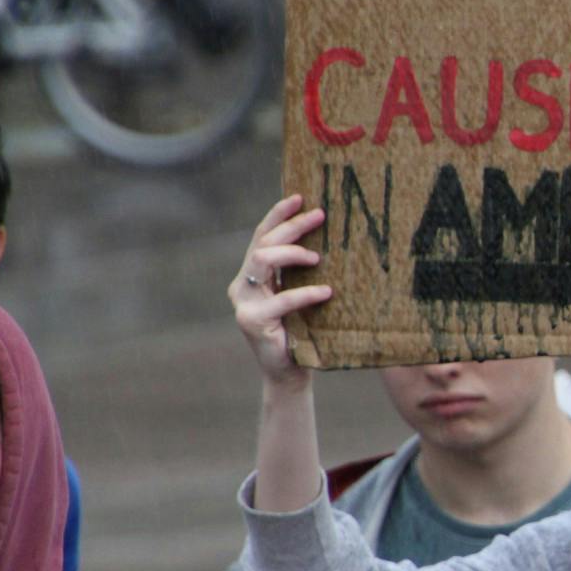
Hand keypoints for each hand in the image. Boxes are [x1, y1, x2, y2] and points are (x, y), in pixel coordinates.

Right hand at [231, 195, 332, 388]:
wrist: (289, 372)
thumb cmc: (300, 331)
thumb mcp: (299, 295)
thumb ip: (300, 272)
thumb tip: (328, 238)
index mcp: (251, 275)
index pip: (261, 236)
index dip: (278, 214)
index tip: (300, 197)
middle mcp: (242, 285)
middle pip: (264, 242)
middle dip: (292, 226)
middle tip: (320, 217)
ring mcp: (244, 303)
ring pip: (263, 260)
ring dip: (293, 253)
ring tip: (319, 258)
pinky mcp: (252, 322)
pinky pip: (281, 300)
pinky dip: (305, 293)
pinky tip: (326, 292)